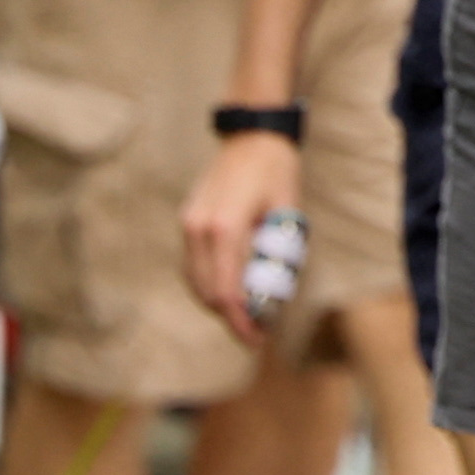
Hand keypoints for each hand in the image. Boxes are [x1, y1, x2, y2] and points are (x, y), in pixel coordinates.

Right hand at [180, 126, 301, 340]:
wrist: (252, 134)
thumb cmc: (276, 170)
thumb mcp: (287, 212)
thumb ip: (278, 254)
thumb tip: (274, 295)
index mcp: (224, 229)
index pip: (227, 292)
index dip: (241, 322)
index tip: (257, 340)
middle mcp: (198, 229)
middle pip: (207, 293)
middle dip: (230, 318)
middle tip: (255, 333)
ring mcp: (189, 224)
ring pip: (195, 282)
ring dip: (217, 302)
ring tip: (245, 314)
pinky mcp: (188, 221)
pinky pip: (192, 265)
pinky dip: (209, 283)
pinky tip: (230, 289)